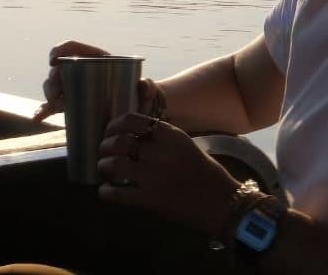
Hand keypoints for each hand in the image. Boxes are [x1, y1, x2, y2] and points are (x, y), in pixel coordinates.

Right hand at [32, 41, 165, 121]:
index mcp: (94, 58)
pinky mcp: (69, 105)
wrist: (137, 112)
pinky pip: (51, 107)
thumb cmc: (140, 94)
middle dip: (53, 79)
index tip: (54, 60)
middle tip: (58, 92)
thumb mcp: (145, 89)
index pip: (70, 47)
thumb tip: (145, 84)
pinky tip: (37, 117)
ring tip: (55, 105)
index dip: (58, 50)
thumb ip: (148, 86)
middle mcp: (80, 71)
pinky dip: (42, 111)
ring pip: (52, 86)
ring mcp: (73, 88)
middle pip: (58, 69)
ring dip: (49, 94)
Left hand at [96, 112, 240, 238]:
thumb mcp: (187, 146)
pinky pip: (117, 194)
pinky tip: (106, 192)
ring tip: (104, 171)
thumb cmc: (206, 174)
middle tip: (103, 153)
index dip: (114, 126)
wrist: (224, 205)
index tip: (109, 132)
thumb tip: (133, 136)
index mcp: (171, 136)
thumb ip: (163, 139)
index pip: (131, 121)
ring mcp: (155, 177)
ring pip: (114, 165)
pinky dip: (107, 192)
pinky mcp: (151, 200)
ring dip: (104, 167)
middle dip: (104, 147)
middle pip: (119, 142)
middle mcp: (161, 152)